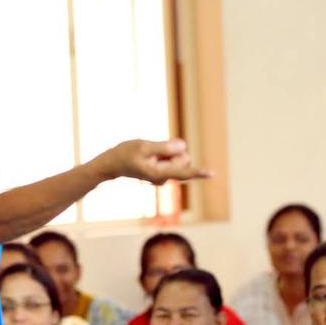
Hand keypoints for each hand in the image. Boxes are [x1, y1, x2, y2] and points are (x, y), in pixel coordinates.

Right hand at [95, 139, 210, 184]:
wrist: (112, 164)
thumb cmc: (125, 154)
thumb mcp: (143, 146)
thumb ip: (164, 147)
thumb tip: (183, 147)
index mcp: (159, 174)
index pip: (184, 172)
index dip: (199, 171)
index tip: (213, 173)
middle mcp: (165, 178)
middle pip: (184, 159)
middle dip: (174, 151)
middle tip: (152, 150)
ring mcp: (164, 176)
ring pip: (180, 157)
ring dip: (168, 151)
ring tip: (150, 153)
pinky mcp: (164, 171)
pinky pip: (173, 157)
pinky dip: (165, 153)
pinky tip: (151, 155)